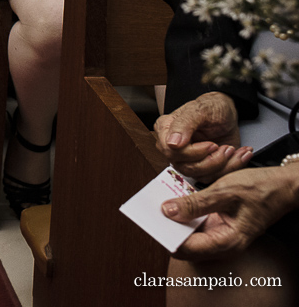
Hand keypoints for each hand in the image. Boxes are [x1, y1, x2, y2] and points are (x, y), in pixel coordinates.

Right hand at [154, 92, 252, 181]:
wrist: (227, 113)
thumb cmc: (212, 107)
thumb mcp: (200, 110)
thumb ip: (183, 125)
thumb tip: (172, 144)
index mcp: (166, 131)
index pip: (171, 151)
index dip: (193, 153)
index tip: (212, 144)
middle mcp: (174, 148)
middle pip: (186, 167)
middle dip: (212, 161)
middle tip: (227, 148)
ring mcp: (188, 159)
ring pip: (201, 175)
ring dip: (224, 165)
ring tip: (234, 149)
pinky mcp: (204, 167)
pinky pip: (215, 177)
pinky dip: (232, 168)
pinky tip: (239, 154)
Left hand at [163, 165, 298, 259]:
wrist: (283, 185)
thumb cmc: (260, 189)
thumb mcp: (225, 192)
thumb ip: (196, 204)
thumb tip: (167, 211)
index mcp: (228, 242)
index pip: (187, 249)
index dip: (166, 235)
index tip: (151, 219)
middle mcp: (223, 243)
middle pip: (185, 244)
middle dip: (168, 227)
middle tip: (152, 208)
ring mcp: (221, 234)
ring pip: (188, 233)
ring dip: (175, 219)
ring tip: (160, 201)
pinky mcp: (219, 224)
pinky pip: (195, 222)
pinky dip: (185, 212)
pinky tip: (175, 198)